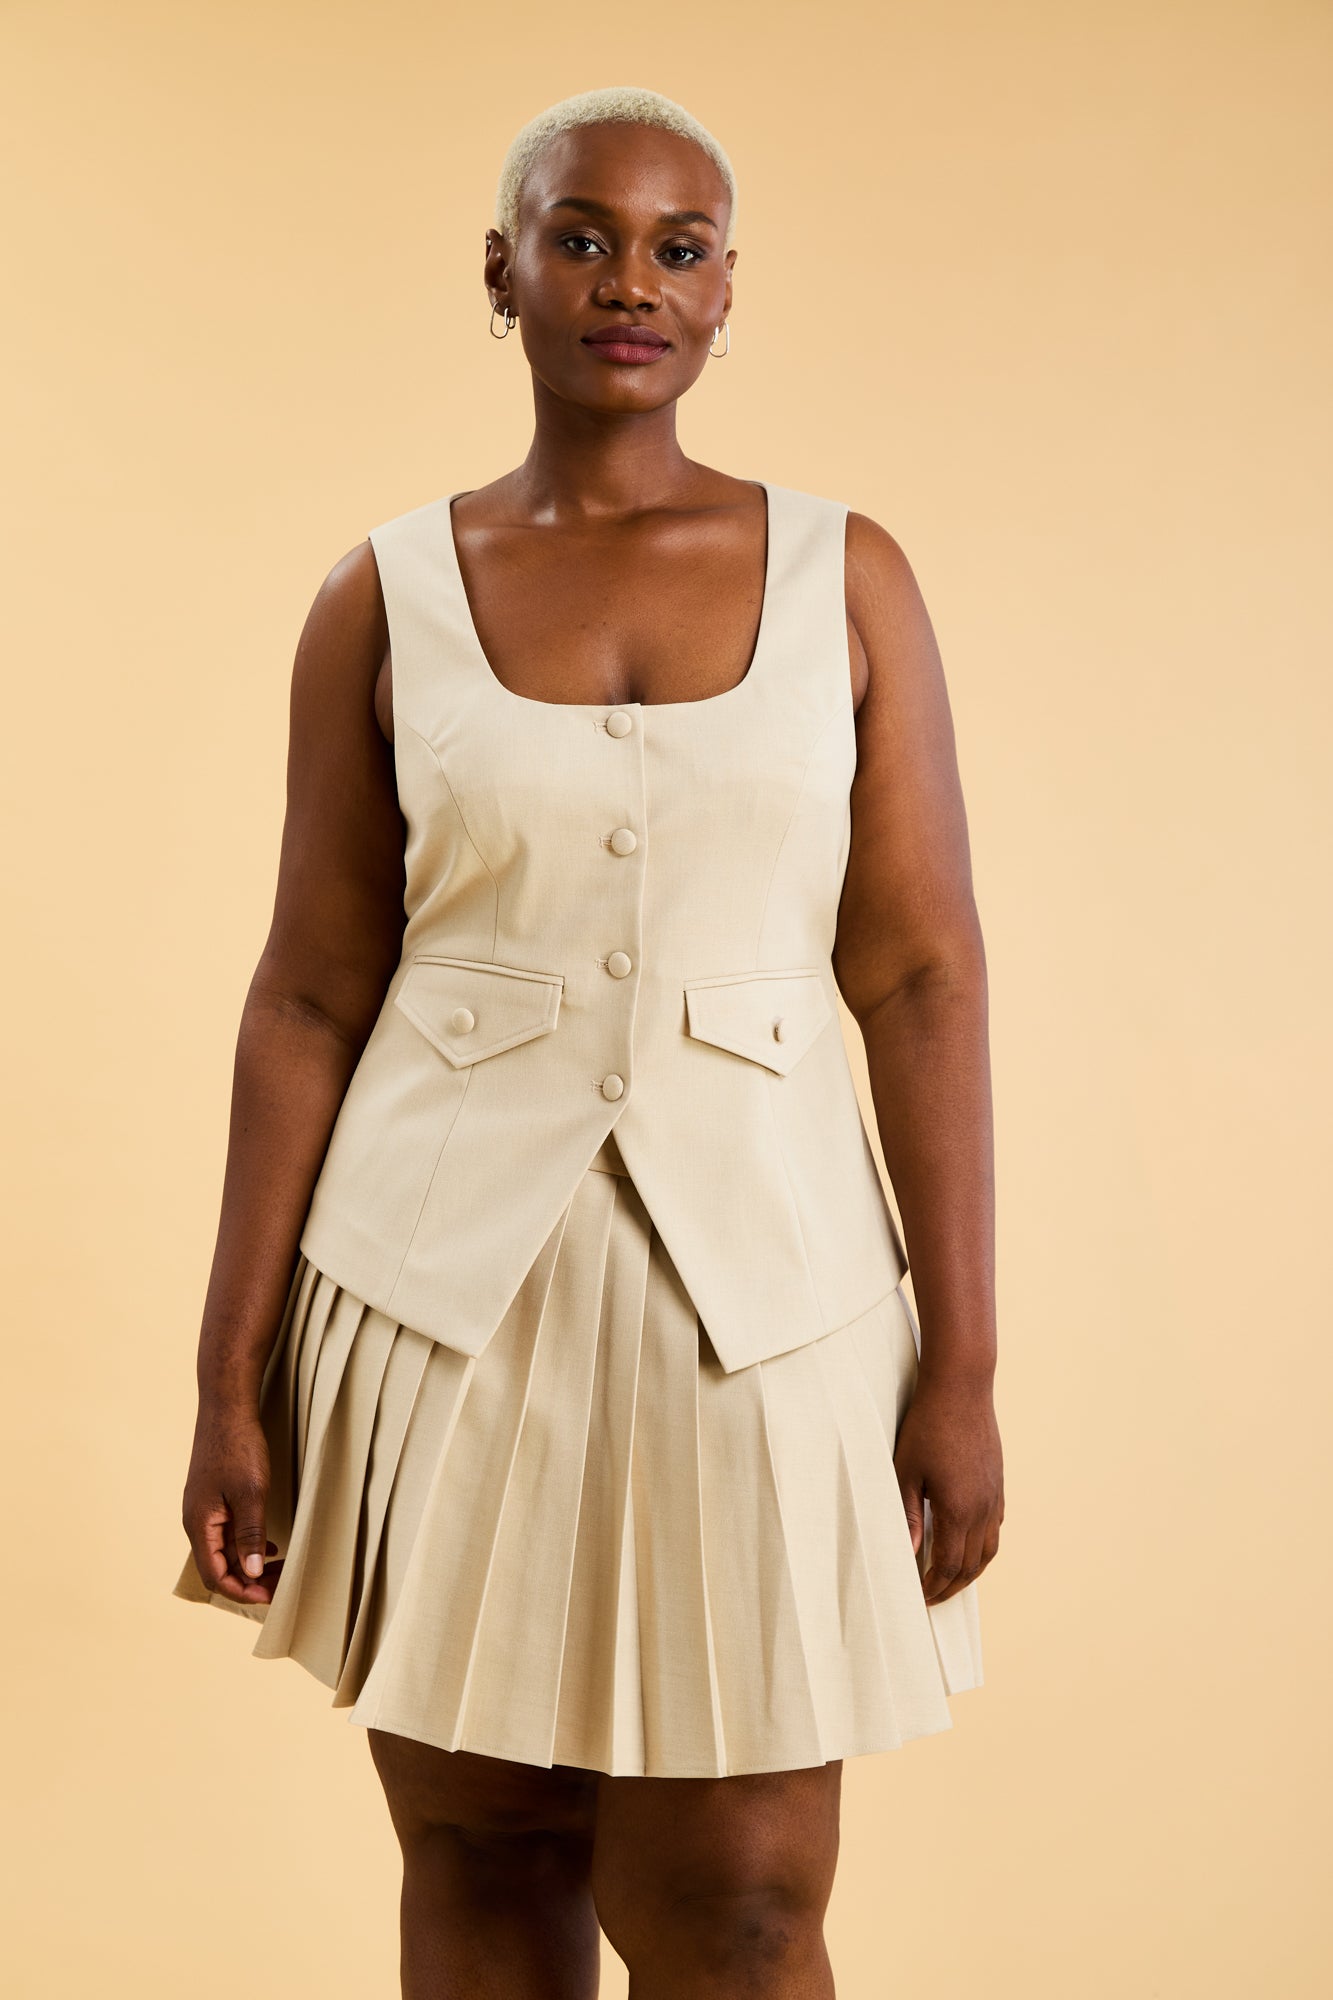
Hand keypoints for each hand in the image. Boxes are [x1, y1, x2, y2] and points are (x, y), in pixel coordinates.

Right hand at [180, 1402, 280, 1605]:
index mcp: (200, 1525)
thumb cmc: (238, 1448)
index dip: (242, 1591)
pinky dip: (247, 1544)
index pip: (215, 1576)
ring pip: (224, 1550)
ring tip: (279, 1567)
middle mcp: (196, 1522)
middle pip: (218, 1567)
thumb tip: (249, 1574)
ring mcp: (204, 1509)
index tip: (271, 1595)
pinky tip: (268, 1545)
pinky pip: (227, 1533)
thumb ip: (250, 1535)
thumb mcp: (251, 1493)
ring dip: (249, 1563)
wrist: (226, 1409)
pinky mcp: (213, 1498)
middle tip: (281, 1583)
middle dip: (249, 1580)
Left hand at [893, 1374, 1002, 1606]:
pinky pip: (995, 1527)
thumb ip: (908, 1516)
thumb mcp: (906, 1471)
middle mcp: (982, 1508)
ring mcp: (994, 1496)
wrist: (961, 1387)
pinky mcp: (998, 1483)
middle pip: (971, 1565)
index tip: (918, 1598)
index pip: (948, 1566)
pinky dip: (982, 1547)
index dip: (933, 1587)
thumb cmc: (927, 1426)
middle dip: (951, 1587)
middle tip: (930, 1597)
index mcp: (958, 1509)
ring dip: (970, 1571)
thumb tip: (909, 1554)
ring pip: (988, 1550)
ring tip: (949, 1580)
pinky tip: (967, 1544)